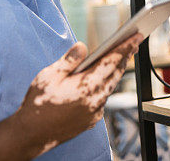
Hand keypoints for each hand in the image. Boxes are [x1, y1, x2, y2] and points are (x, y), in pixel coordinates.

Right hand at [15, 33, 143, 157]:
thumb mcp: (50, 75)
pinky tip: (101, 80)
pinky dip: (104, 86)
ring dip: (115, 71)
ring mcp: (95, 111)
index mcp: (87, 86)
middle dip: (125, 56)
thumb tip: (83, 46)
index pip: (112, 61)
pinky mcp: (91, 119)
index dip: (125, 47)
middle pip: (116, 73)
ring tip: (119, 58)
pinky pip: (103, 99)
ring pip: (110, 86)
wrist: (32, 134)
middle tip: (133, 42)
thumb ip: (70, 60)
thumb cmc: (39, 103)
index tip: (137, 36)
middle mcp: (96, 100)